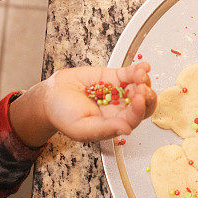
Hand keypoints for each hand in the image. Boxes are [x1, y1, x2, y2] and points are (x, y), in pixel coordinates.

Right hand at [8, 63, 156, 145]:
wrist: (51, 96)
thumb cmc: (63, 116)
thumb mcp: (81, 128)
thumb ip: (104, 129)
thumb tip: (126, 130)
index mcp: (115, 124)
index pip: (134, 119)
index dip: (139, 110)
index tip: (138, 100)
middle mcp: (120, 109)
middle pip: (144, 105)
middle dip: (146, 96)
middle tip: (141, 88)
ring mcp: (119, 93)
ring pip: (139, 87)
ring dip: (143, 81)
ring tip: (139, 75)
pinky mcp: (114, 77)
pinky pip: (130, 74)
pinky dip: (138, 70)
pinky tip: (143, 67)